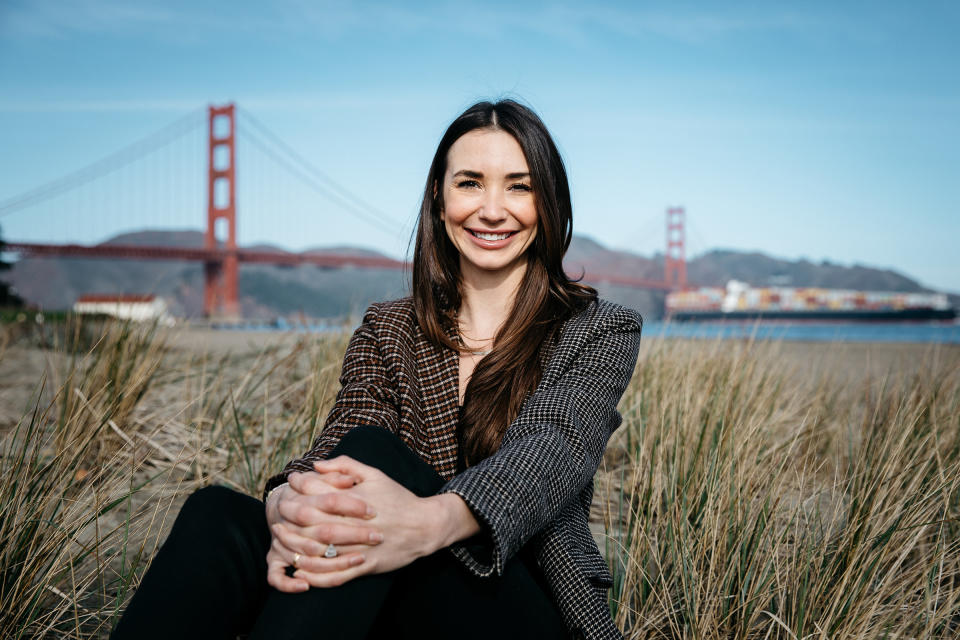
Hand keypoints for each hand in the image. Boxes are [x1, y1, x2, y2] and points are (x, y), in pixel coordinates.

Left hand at [278, 455, 450, 588]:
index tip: (289, 483)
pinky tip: (300, 572)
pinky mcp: (366, 566)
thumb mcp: (375, 474)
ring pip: (319, 550)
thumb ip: (345, 466)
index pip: (318, 490)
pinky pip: (336, 575)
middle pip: (312, 520)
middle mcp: (354, 523)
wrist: (425, 526)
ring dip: (296, 547)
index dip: (299, 485)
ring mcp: (359, 546)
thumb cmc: (398, 498)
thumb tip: (316, 465)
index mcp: (355, 499)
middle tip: (277, 514)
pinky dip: (315, 576)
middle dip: (290, 516)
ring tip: (281, 543)